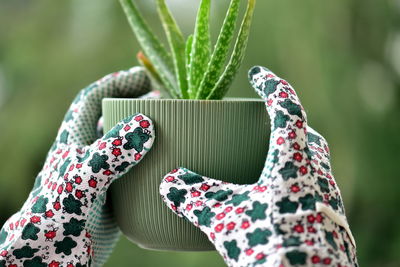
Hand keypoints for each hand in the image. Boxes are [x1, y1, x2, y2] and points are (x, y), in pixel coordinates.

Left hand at [0, 67, 154, 266]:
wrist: (50, 258)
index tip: (143, 76)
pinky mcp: (113, 194)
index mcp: (75, 139)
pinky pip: (135, 170)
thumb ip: (114, 151)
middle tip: (163, 99)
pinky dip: (151, 162)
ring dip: (146, 133)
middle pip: (111, 117)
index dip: (117, 83)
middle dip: (136, 103)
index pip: (93, 98)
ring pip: (125, 144)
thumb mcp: (86, 178)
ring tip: (171, 127)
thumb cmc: (59, 215)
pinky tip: (169, 164)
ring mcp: (101, 173)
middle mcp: (88, 152)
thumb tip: (147, 123)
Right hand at [160, 66, 357, 266]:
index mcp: (292, 160)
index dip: (272, 86)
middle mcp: (315, 173)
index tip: (258, 74)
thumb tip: (168, 184)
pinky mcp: (330, 221)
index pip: (287, 107)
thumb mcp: (224, 219)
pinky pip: (314, 190)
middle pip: (307, 135)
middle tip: (267, 124)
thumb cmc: (269, 245)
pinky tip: (278, 200)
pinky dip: (297, 184)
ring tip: (270, 162)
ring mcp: (327, 198)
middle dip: (288, 123)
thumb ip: (193, 197)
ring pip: (314, 163)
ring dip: (294, 155)